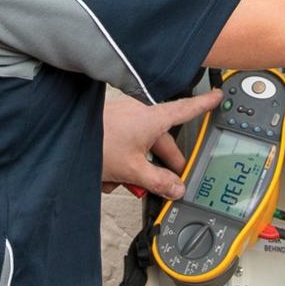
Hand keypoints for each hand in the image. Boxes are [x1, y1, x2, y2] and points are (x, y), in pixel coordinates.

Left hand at [101, 90, 222, 199]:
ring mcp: (127, 119)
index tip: (218, 97)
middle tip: (170, 183)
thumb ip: (159, 182)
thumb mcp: (134, 170)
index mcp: (154, 117)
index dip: (204, 105)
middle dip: (163, 165)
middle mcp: (142, 114)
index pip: (187, 109)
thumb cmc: (98, 142)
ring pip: (143, 148)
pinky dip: (122, 162)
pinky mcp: (113, 125)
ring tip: (122, 183)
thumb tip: (176, 188)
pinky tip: (109, 177)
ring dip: (136, 169)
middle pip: (164, 141)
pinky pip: (127, 146)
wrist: (66, 138)